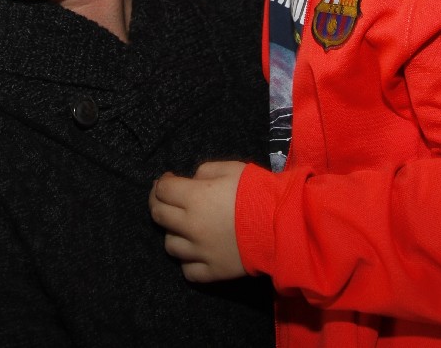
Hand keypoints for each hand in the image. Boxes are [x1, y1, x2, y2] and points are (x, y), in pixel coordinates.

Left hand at [148, 161, 246, 282]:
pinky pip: (188, 271)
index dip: (162, 182)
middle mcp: (190, 226)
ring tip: (183, 227)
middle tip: (166, 199)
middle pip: (158, 215)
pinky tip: (195, 252)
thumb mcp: (232, 168)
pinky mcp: (213, 270)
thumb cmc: (258, 192)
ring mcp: (200, 251)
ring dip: (173, 233)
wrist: (283, 225)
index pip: (162, 190)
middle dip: (158, 203)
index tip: (169, 179)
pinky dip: (188, 261)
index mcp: (194, 197)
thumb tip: (191, 181)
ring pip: (170, 246)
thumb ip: (205, 171)